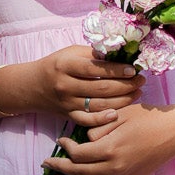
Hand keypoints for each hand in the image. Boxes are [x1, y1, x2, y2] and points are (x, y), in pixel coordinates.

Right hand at [26, 45, 141, 119]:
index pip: (95, 69)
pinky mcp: (68, 116)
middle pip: (100, 88)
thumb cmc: (57, 65)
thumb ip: (93, 54)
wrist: (33, 86)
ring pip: (98, 105)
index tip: (133, 69)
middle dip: (125, 85)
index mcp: (66, 66)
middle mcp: (65, 85)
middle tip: (140, 81)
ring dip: (121, 100)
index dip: (116, 70)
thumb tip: (120, 53)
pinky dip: (102, 120)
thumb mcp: (70, 53)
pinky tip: (116, 114)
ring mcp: (67, 103)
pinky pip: (87, 121)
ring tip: (136, 93)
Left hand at [42, 103, 174, 174]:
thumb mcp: (120, 116)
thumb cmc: (148, 118)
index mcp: (110, 148)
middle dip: (60, 168)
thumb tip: (84, 139)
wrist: (174, 132)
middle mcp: (115, 167)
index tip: (60, 141)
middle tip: (47, 163)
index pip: (78, 155)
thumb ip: (98, 128)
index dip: (65, 149)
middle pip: (79, 173)